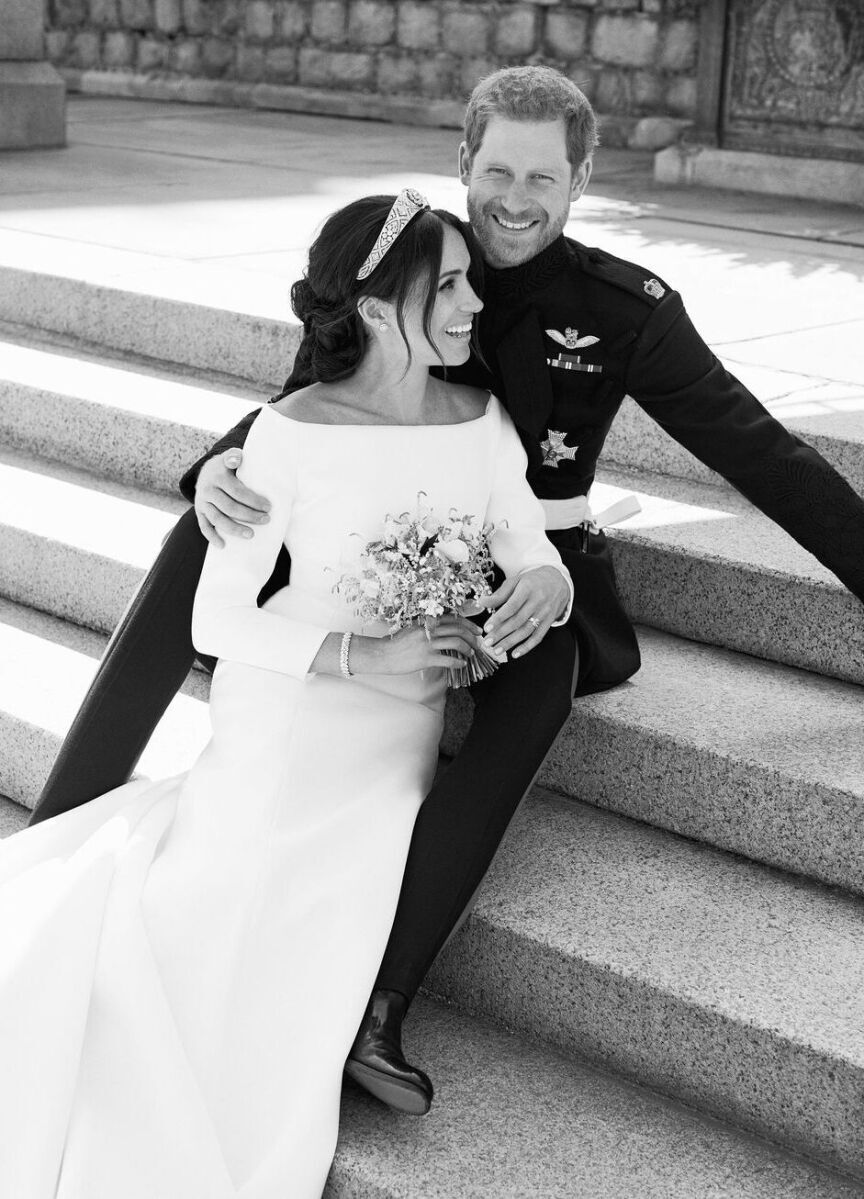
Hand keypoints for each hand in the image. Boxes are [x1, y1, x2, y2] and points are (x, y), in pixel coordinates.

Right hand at [194, 449, 270, 547]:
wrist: (205, 472)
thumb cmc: (226, 467)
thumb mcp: (229, 457)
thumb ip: (234, 456)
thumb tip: (237, 459)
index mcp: (218, 476)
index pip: (237, 491)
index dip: (253, 500)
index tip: (268, 507)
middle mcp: (208, 490)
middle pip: (229, 507)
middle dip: (249, 516)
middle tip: (266, 520)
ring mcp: (202, 502)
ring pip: (217, 519)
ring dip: (234, 529)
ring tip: (251, 535)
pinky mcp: (199, 512)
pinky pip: (203, 527)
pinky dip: (212, 537)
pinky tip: (223, 545)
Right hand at [354, 617, 481, 675]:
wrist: (383, 654)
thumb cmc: (397, 643)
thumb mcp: (413, 629)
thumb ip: (427, 627)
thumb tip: (444, 630)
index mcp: (426, 621)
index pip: (453, 619)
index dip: (468, 624)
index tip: (476, 630)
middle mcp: (428, 630)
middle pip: (457, 629)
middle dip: (471, 636)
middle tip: (478, 642)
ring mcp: (427, 644)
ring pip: (455, 642)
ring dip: (467, 648)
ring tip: (471, 653)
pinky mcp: (426, 658)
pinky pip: (448, 660)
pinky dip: (458, 662)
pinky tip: (462, 665)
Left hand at [480, 567, 569, 658]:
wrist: (558, 580)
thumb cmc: (532, 581)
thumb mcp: (516, 581)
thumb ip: (499, 594)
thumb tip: (481, 602)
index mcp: (527, 588)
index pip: (512, 606)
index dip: (499, 618)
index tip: (487, 628)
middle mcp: (538, 601)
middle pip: (518, 621)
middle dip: (501, 634)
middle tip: (487, 642)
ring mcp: (545, 613)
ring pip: (526, 631)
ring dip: (511, 643)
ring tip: (497, 650)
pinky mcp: (549, 621)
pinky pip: (538, 637)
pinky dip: (527, 647)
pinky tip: (515, 654)